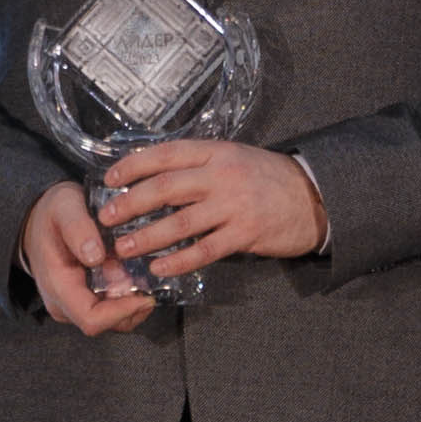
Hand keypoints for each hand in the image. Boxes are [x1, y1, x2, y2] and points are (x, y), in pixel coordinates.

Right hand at [19, 180, 157, 338]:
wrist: (35, 221)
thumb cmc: (52, 214)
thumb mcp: (64, 207)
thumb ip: (78, 228)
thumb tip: (95, 256)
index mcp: (58, 286)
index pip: (92, 319)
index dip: (123, 312)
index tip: (146, 294)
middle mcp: (64, 305)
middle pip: (109, 324)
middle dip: (133, 305)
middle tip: (144, 275)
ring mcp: (73, 307)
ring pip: (114, 321)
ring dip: (133, 301)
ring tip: (138, 272)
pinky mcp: (84, 303)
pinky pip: (112, 312)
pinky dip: (128, 298)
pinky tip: (133, 275)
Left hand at [95, 138, 323, 282]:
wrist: (314, 198)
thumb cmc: (266, 178)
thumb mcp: (233, 158)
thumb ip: (198, 166)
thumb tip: (152, 177)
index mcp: (215, 153)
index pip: (166, 154)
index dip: (133, 165)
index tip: (109, 179)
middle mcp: (222, 176)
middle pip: (166, 188)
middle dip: (131, 204)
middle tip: (106, 218)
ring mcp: (234, 205)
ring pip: (180, 222)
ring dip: (147, 236)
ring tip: (124, 248)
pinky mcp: (245, 234)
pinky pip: (204, 250)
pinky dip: (178, 261)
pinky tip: (159, 268)